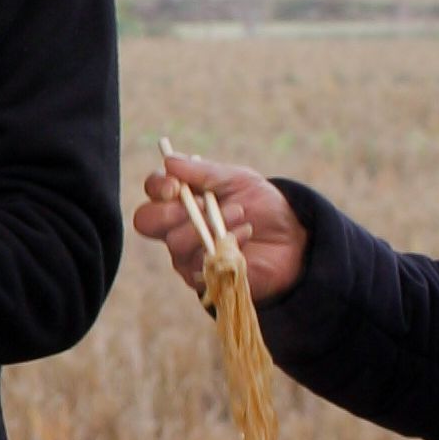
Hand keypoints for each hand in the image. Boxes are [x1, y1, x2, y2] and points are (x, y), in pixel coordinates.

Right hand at [135, 150, 306, 301]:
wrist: (292, 237)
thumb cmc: (261, 205)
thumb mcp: (237, 179)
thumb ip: (204, 171)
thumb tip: (170, 160)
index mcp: (181, 200)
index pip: (153, 192)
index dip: (157, 187)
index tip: (176, 185)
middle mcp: (176, 228)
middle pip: (147, 221)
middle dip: (171, 212)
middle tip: (203, 205)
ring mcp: (187, 256)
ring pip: (176, 244)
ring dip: (208, 226)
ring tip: (239, 214)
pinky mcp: (203, 279)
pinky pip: (200, 265)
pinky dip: (225, 247)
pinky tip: (245, 236)